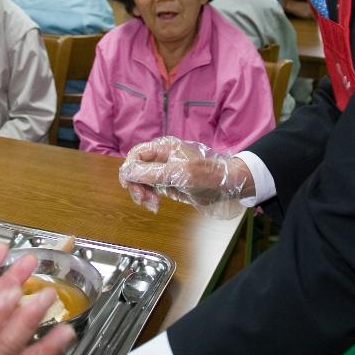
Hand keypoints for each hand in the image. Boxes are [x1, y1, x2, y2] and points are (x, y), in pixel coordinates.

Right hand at [118, 136, 252, 217]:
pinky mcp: (169, 184)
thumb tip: (127, 172)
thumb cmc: (206, 175)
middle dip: (136, 185)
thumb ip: (153, 172)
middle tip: (142, 199)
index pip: (136, 155)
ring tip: (152, 205)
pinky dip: (150, 198)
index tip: (129, 186)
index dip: (129, 169)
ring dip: (142, 194)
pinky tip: (156, 206)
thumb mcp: (179, 174)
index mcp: (163, 148)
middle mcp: (161, 158)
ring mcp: (165, 172)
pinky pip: (152, 190)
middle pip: (137, 169)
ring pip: (142, 181)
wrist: (227, 186)